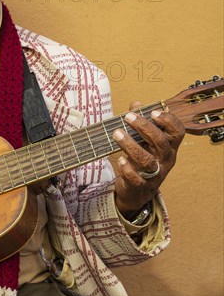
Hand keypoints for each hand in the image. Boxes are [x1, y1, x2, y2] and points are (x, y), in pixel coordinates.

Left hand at [113, 101, 184, 218]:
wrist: (137, 191)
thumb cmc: (140, 160)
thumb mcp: (142, 141)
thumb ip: (139, 123)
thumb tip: (136, 104)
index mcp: (169, 147)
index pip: (177, 132)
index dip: (169, 121)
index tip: (154, 112)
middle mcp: (164, 160)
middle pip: (160, 142)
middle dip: (144, 127)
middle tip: (128, 117)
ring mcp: (154, 174)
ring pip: (146, 160)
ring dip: (130, 145)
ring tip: (117, 134)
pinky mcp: (141, 186)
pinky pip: (136, 178)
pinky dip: (127, 169)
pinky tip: (120, 160)